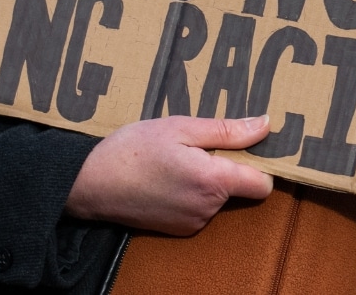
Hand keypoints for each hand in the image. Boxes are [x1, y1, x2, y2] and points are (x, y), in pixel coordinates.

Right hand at [64, 115, 273, 234]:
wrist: (90, 183)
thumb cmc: (133, 149)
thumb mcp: (180, 127)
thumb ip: (227, 130)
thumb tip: (266, 125)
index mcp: (212, 181)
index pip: (263, 184)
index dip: (260, 165)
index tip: (247, 146)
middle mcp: (207, 208)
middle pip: (238, 187)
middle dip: (225, 165)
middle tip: (195, 145)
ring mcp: (192, 222)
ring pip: (217, 197)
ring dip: (205, 179)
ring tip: (175, 159)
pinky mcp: (178, 229)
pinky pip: (199, 208)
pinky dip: (190, 193)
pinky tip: (166, 177)